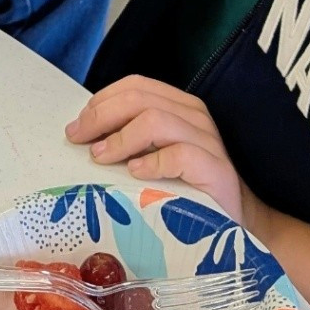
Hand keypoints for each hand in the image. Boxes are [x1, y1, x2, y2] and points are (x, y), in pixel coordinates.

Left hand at [66, 75, 261, 231]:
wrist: (230, 223)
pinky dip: (152, 162)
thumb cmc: (183, 189)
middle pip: (140, 99)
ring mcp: (208, 141)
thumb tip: (82, 132)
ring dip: (121, 138)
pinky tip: (135, 173)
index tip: (78, 126)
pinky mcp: (217, 170)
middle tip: (79, 140)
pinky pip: (180, 155)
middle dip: (102, 117)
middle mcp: (195, 116)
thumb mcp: (151, 155)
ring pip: (156, 120)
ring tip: (101, 157)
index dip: (102, 101)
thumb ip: (127, 137)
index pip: (136, 86)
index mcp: (178, 105)